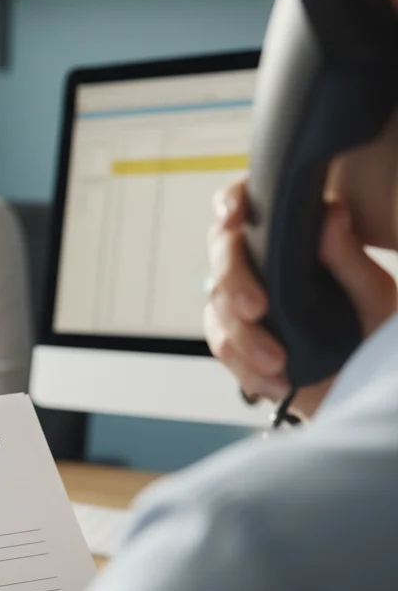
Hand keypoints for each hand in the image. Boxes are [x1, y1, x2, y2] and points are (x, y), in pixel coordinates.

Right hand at [205, 179, 396, 418]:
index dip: (232, 201)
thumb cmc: (371, 337)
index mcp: (291, 239)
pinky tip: (275, 379)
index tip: (233, 215)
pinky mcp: (234, 336)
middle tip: (256, 307)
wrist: (362, 389)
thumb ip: (349, 256)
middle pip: (222, 253)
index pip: (248, 202)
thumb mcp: (373, 296)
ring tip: (277, 361)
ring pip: (217, 304)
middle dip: (234, 281)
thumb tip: (331, 212)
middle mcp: (260, 262)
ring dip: (243, 336)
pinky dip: (245, 366)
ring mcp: (241, 299)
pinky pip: (222, 344)